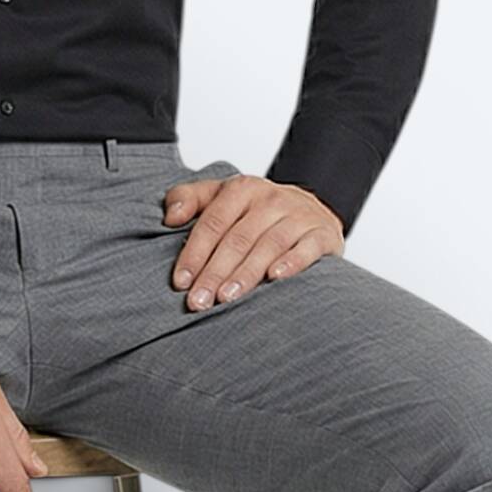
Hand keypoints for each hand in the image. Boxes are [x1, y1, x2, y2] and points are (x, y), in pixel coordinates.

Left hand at [162, 174, 344, 309]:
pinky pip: (307, 248)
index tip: (181, 282)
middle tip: (198, 302)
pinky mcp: (322, 233)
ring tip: (226, 298)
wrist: (311, 208)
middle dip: (215, 273)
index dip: (194, 253)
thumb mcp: (220, 196)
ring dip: (246, 273)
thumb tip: (170, 218)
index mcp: (241, 189)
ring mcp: (298, 216)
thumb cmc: (256, 211)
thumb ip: (189, 199)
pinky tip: (275, 278)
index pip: (213, 223)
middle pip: (237, 239)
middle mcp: (270, 199)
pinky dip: (292, 262)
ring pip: (268, 245)